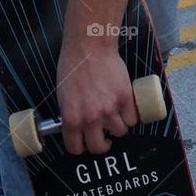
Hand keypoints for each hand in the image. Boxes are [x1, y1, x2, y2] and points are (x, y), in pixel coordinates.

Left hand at [56, 39, 138, 155]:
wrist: (90, 47)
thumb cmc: (73, 67)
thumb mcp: (63, 96)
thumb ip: (70, 114)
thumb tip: (76, 127)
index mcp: (72, 119)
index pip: (76, 148)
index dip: (81, 148)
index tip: (85, 144)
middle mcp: (91, 118)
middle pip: (99, 148)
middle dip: (101, 145)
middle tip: (103, 139)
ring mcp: (110, 109)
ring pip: (119, 132)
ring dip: (118, 127)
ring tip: (115, 116)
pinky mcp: (125, 99)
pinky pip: (133, 119)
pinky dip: (131, 116)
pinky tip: (126, 109)